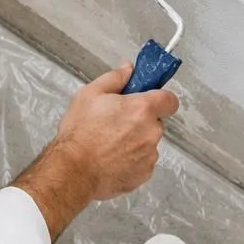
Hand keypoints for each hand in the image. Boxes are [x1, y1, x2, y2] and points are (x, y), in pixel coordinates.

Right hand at [13, 64, 179, 239]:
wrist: (73, 171)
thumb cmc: (79, 133)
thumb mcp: (89, 95)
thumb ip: (114, 79)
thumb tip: (128, 69)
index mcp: (142, 109)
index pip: (170, 100)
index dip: (160, 99)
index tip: (147, 100)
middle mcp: (151, 132)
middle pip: (156, 122)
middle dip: (141, 121)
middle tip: (116, 122)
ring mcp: (149, 155)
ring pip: (148, 142)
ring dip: (136, 141)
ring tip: (110, 144)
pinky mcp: (144, 174)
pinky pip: (143, 161)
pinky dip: (132, 159)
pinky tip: (112, 158)